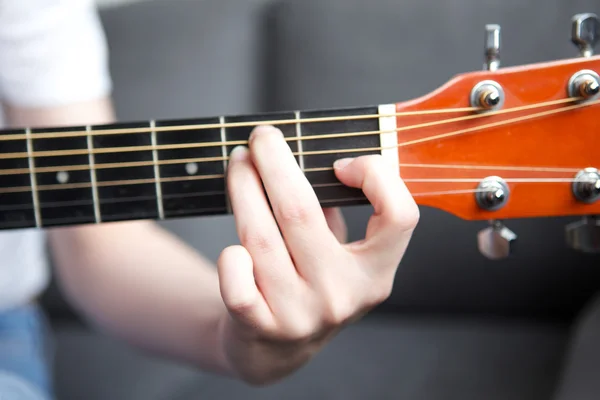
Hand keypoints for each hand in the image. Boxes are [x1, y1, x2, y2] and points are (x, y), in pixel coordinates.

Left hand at [216, 125, 418, 384]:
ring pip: (261, 238)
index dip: (375, 177)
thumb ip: (334, 212)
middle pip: (302, 213)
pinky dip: (231, 258)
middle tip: (262, 137)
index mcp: (375, 273)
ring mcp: (301, 315)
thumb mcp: (338, 254)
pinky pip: (237, 282)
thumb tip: (303, 155)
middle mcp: (342, 295)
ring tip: (238, 165)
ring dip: (243, 190)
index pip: (399, 217)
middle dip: (275, 163)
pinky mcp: (260, 328)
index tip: (341, 164)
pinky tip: (232, 243)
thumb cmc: (309, 284)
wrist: (274, 350)